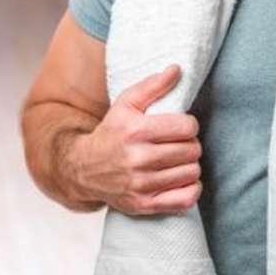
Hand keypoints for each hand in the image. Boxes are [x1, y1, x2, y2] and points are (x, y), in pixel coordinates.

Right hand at [74, 64, 202, 214]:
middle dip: (190, 144)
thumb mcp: (126, 104)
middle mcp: (138, 159)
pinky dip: (191, 189)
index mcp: (136, 131)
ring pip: (191, 173)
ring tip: (178, 160)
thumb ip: (153, 85)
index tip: (181, 127)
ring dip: (190, 165)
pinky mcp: (143, 205)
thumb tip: (177, 69)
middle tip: (179, 144)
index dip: (189, 125)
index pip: (187, 128)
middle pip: (192, 150)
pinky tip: (181, 179)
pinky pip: (185, 199)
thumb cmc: (111, 132)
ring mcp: (140, 185)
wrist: (83, 169)